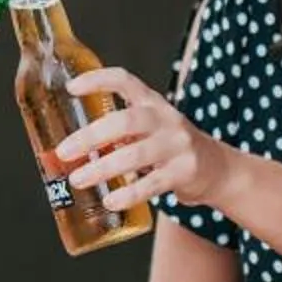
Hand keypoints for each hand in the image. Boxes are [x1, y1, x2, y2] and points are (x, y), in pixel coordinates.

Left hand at [55, 69, 226, 214]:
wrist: (217, 168)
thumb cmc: (169, 146)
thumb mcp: (149, 128)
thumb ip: (118, 133)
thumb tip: (70, 151)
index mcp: (152, 103)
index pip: (125, 80)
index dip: (98, 80)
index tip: (71, 87)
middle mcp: (165, 119)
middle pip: (126, 121)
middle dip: (91, 136)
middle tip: (64, 152)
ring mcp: (177, 145)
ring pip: (135, 154)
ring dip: (102, 168)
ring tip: (78, 180)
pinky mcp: (184, 172)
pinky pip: (152, 184)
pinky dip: (128, 194)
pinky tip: (110, 200)